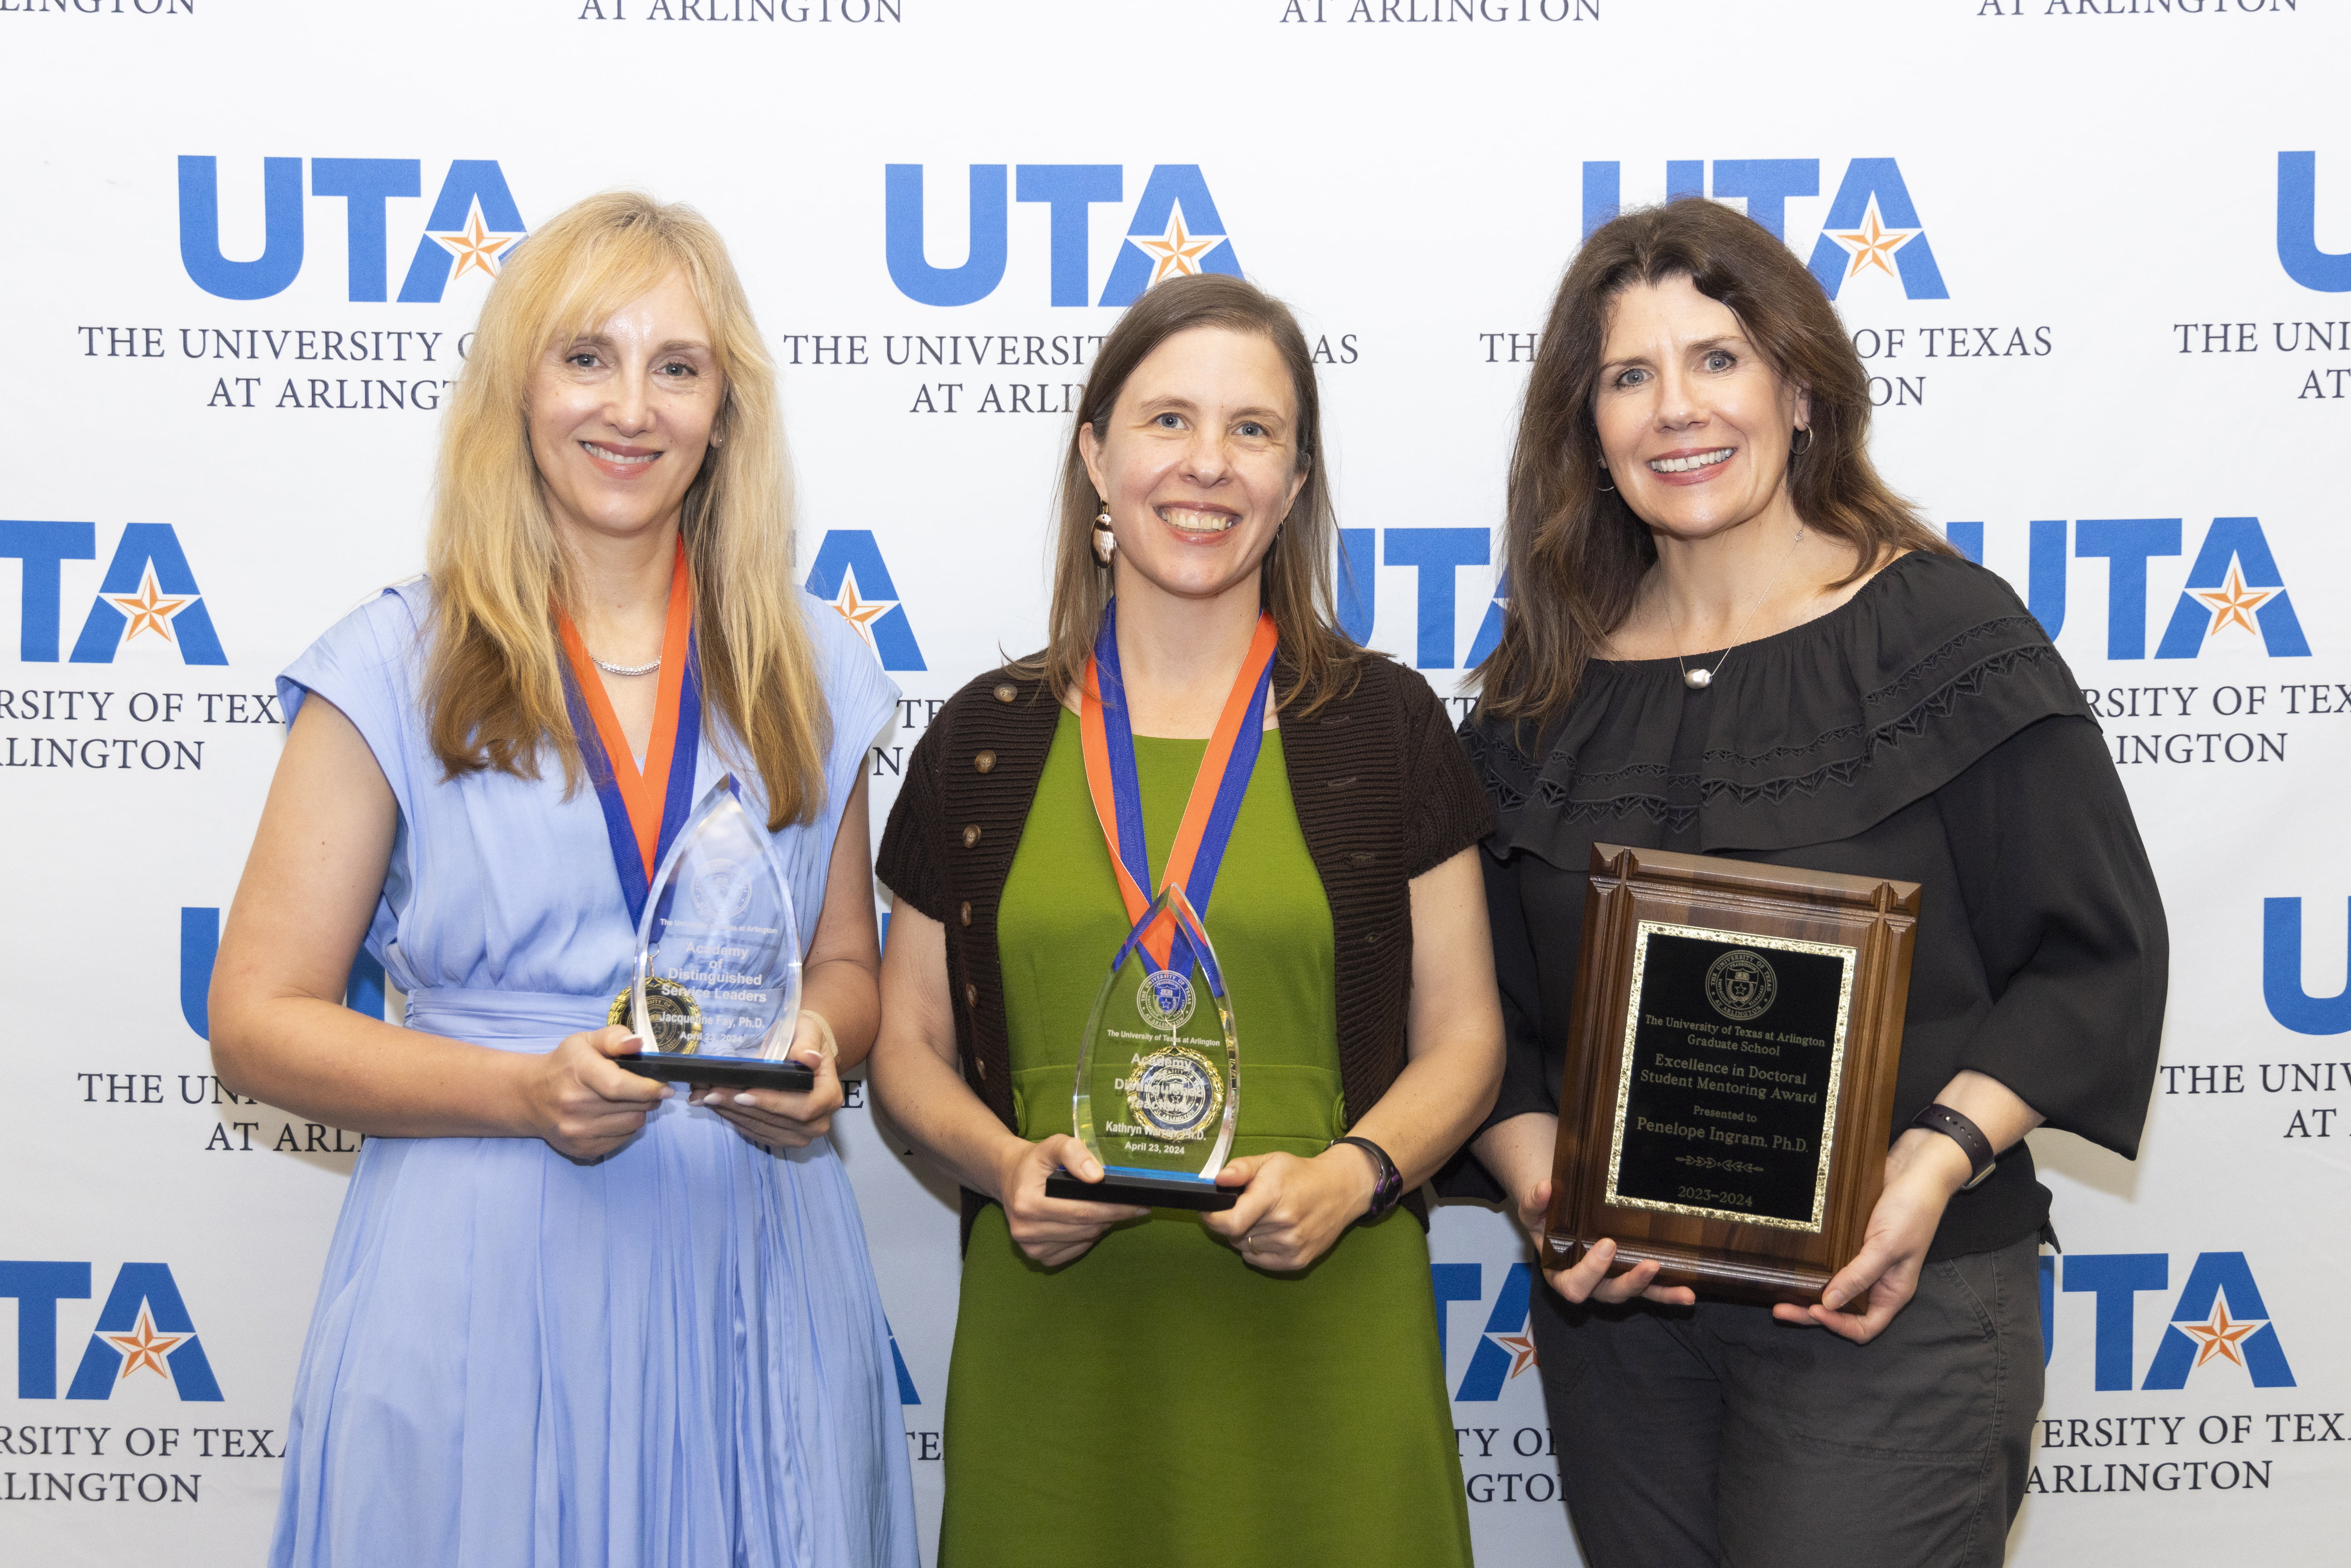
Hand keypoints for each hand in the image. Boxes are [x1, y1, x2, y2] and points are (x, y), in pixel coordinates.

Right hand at [524, 1024, 670, 1160]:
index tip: (665, 1087)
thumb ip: (614, 1037)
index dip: (649, 1088)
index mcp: (579, 1072)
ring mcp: (576, 1130)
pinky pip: (622, 1140)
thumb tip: (637, 1043)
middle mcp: (574, 1104)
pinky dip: (625, 1128)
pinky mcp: (581, 1149)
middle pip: (633, 1106)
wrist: (531, 1096)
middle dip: (648, 1097)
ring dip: (638, 1112)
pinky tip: (613, 1115)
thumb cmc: (565, 1065)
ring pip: (632, 1124)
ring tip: (628, 1101)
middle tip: (647, 1090)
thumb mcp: (586, 1041)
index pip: (620, 1085)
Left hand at [699, 1010, 844, 1150]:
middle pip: (777, 1122)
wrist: (804, 1053)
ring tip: (705, 1096)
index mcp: (829, 1096)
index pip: (803, 1108)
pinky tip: (715, 1105)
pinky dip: (733, 1119)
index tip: (743, 1094)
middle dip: (740, 1107)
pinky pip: (755, 1133)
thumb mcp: (807, 1032)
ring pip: (762, 1129)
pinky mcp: (781, 1138)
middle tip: (710, 1093)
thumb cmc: (805, 1040)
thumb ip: (806, 1044)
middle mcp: (818, 1122)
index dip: (773, 1103)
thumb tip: (808, 1059)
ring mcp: (800, 1134)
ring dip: (731, 1114)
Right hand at [996, 1134, 1147, 1267]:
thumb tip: (1097, 1176)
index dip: (1114, 1208)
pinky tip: (1088, 1223)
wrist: (1010, 1178)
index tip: (1139, 1204)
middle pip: (1084, 1228)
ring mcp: (1030, 1246)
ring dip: (1101, 1227)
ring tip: (1109, 1210)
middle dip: (1113, 1217)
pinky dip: (1086, 1238)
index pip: (1081, 1210)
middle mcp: (1025, 1229)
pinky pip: (1073, 1252)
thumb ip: (1073, 1152)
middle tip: (1133, 1207)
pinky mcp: (1036, 1255)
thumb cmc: (1035, 1163)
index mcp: (1028, 1202)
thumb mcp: (1052, 1145)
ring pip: (1082, 1240)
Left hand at [1199, 1149, 1373, 1272]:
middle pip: (1235, 1234)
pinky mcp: (1297, 1261)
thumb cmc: (1300, 1175)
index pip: (1230, 1222)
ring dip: (1246, 1235)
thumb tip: (1218, 1180)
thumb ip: (1241, 1168)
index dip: (1212, 1218)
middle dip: (1232, 1221)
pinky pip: (1259, 1260)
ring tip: (1262, 1218)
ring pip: (1245, 1247)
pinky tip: (1271, 1232)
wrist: (1340, 1190)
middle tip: (1245, 1208)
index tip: (1207, 1210)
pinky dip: (1257, 1248)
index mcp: (1273, 1195)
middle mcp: (1283, 1224)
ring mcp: (1292, 1245)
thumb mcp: (1270, 1161)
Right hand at [1517, 1177, 1695, 1307]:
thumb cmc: (1545, 1216)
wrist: (1560, 1215)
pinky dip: (1668, 1293)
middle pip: (1608, 1294)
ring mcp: (1612, 1283)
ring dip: (1658, 1291)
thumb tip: (1545, 1187)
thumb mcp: (1533, 1209)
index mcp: (1561, 1275)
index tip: (1607, 1245)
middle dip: (1630, 1282)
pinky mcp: (1632, 1278)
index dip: (1590, 1271)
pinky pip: (1651, 1290)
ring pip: (1633, 1293)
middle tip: (1648, 1263)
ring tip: (1683, 1290)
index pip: (1574, 1285)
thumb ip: (1535, 1201)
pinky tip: (1689, 1294)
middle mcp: (1589, 1285)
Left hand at [1772, 1130, 1969, 1341]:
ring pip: (1832, 1288)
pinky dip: (1812, 1268)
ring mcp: (1862, 1261)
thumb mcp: (1887, 1247)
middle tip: (1780, 1310)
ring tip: (1778, 1291)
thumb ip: (1860, 1275)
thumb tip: (1829, 1303)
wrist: (1914, 1168)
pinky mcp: (1850, 1241)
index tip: (1815, 1310)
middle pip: (1842, 1311)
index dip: (1840, 1326)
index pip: (1865, 1327)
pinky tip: (1792, 1265)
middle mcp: (1876, 1282)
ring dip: (1807, 1293)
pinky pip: (1829, 1263)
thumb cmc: (1912, 1209)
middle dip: (1811, 1312)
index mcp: (1892, 1291)